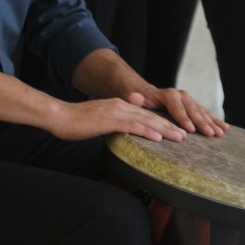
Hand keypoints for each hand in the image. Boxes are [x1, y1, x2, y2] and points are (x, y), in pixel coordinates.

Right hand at [45, 96, 188, 142]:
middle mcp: (122, 106)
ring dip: (165, 129)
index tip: (176, 129)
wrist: (59, 116)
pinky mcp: (110, 119)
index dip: (162, 122)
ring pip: (147, 120)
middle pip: (151, 116)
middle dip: (170, 125)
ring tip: (179, 137)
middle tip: (185, 134)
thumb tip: (122, 135)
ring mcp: (117, 111)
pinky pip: (133, 126)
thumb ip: (112, 125)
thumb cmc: (75, 122)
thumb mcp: (99, 122)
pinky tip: (158, 138)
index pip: (146, 115)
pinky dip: (147, 131)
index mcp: (120, 106)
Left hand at [135, 88, 228, 136]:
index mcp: (167, 95)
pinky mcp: (194, 107)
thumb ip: (135, 99)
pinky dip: (215, 120)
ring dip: (212, 122)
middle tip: (209, 134)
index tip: (190, 130)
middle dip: (202, 123)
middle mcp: (181, 96)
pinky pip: (206, 114)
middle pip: (193, 110)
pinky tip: (224, 128)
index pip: (177, 107)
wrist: (147, 95)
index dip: (184, 118)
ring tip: (220, 133)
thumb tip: (133, 96)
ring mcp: (189, 101)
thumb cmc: (140, 101)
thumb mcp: (135, 99)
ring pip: (202, 112)